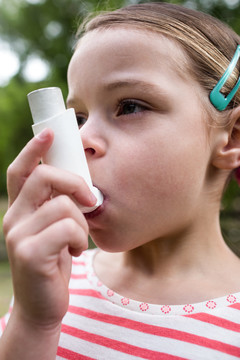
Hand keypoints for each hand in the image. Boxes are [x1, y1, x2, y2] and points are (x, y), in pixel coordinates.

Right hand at [3, 129, 95, 327]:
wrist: (43, 305)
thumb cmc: (55, 261)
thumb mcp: (55, 229)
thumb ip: (58, 206)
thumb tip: (79, 184)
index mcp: (20, 209)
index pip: (20, 170)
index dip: (34, 149)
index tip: (50, 133)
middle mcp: (13, 217)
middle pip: (45, 177)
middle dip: (75, 183)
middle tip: (89, 199)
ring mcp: (17, 235)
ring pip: (63, 205)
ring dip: (81, 222)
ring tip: (78, 239)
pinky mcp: (29, 253)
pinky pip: (67, 229)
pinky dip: (79, 239)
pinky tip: (75, 252)